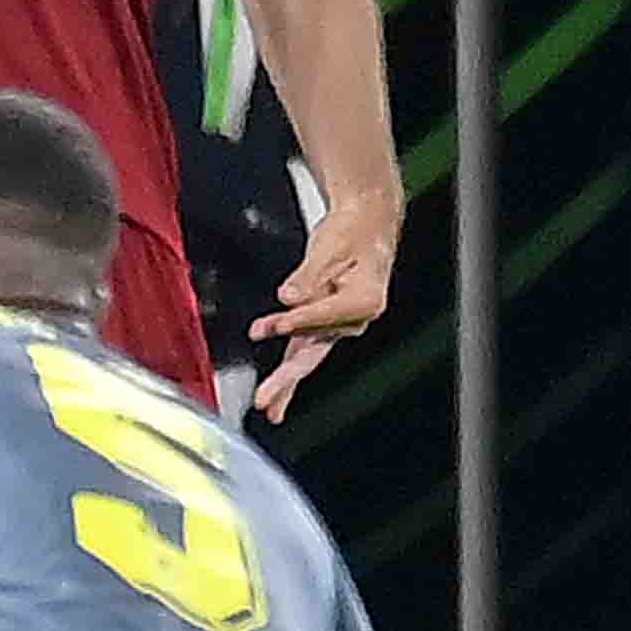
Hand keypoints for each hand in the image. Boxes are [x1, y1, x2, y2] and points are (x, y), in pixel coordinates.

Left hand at [249, 182, 403, 420]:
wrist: (364, 226)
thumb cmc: (352, 233)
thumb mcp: (329, 248)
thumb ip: (307, 276)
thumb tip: (288, 297)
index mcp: (364, 300)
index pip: (325, 315)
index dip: (298, 320)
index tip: (273, 327)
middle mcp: (354, 319)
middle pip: (316, 351)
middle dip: (288, 378)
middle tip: (265, 399)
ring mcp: (338, 325)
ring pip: (307, 356)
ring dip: (285, 379)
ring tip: (266, 404)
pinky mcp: (323, 325)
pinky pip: (302, 349)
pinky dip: (287, 370)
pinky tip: (276, 394)